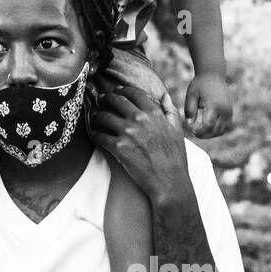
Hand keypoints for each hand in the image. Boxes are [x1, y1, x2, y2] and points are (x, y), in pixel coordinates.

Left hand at [89, 86, 190, 203]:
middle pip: (115, 100)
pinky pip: (100, 136)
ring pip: (104, 116)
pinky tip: (94, 134)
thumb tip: (164, 95)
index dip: (122, 90)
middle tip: (100, 100)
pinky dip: (94, 134)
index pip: (133, 93)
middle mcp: (140, 119)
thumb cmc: (175, 157)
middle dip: (105, 98)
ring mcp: (128, 133)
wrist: (169, 181)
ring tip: (94, 117)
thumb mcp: (177, 130)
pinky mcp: (119, 148)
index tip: (116, 91)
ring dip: (96, 115)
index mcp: (154, 113)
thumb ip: (170, 111)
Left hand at [184, 73, 232, 137]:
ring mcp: (229, 111)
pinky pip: (226, 125)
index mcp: (215, 106)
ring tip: (201, 133)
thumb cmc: (199, 84)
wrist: (213, 74)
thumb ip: (190, 110)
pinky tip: (208, 129)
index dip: (200, 131)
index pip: (208, 125)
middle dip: (205, 135)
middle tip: (194, 134)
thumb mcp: (191, 95)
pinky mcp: (230, 111)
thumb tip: (189, 125)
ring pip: (223, 130)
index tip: (191, 131)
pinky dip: (218, 130)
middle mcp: (225, 110)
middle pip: (216, 130)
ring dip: (212, 134)